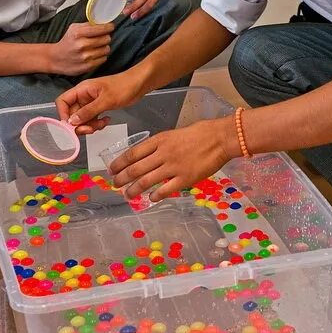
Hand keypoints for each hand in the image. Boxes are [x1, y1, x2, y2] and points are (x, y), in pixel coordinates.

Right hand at [47, 22, 113, 75]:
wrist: (56, 58)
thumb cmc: (67, 42)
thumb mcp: (74, 28)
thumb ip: (88, 24)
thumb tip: (104, 22)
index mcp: (78, 33)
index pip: (101, 29)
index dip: (109, 27)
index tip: (111, 27)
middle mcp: (82, 45)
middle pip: (106, 39)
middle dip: (106, 37)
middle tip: (101, 37)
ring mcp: (85, 57)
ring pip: (106, 49)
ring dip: (104, 47)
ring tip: (97, 46)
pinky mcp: (88, 66)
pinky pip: (104, 58)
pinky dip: (101, 56)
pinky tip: (95, 54)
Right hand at [55, 71, 144, 134]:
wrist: (140, 83)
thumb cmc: (124, 86)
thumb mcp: (106, 100)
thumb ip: (88, 111)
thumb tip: (71, 122)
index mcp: (82, 90)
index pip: (62, 101)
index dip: (63, 114)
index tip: (71, 126)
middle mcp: (84, 96)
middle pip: (72, 114)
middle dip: (80, 124)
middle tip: (90, 129)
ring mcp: (91, 102)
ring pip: (82, 119)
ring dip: (90, 125)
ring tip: (102, 124)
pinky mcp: (99, 107)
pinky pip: (92, 119)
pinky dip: (97, 123)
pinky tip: (107, 120)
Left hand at [108, 118, 234, 201]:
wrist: (219, 138)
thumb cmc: (199, 133)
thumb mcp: (173, 134)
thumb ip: (159, 146)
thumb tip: (146, 157)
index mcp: (159, 141)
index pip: (132, 153)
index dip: (119, 163)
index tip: (112, 169)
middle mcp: (162, 154)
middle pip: (135, 169)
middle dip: (121, 178)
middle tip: (115, 185)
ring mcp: (173, 167)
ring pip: (146, 181)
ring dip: (134, 190)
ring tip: (127, 195)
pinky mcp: (184, 179)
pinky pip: (164, 190)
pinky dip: (155, 196)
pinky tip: (150, 199)